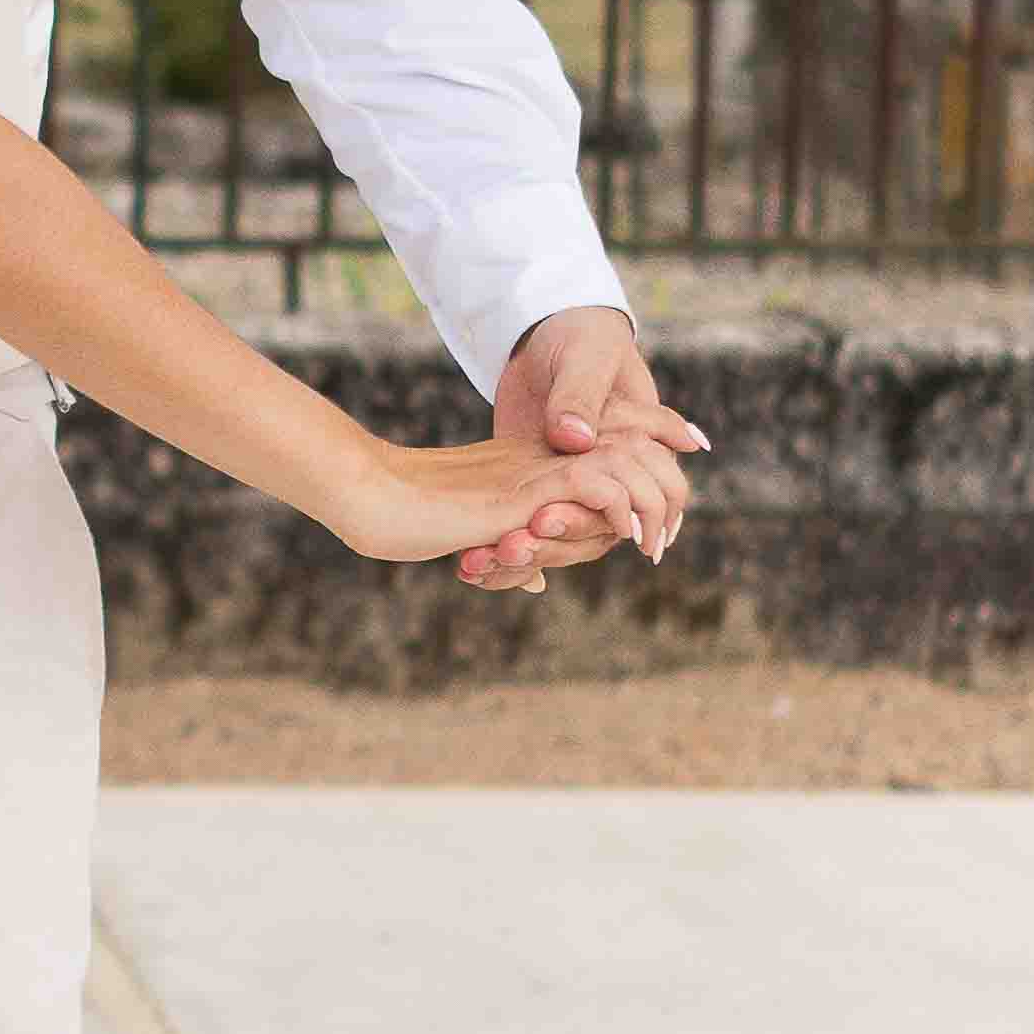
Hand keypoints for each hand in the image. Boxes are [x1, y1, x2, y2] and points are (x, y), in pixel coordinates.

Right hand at [344, 408, 695, 581]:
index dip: (636, 476)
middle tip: (664, 535)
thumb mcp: (468, 534)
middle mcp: (538, 461)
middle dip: (657, 486)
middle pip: (624, 455)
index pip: (601, 462)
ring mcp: (534, 472)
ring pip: (622, 466)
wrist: (368, 495)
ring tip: (654, 543)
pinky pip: (596, 487)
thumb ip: (505, 545)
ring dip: (647, 502)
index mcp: (528, 467)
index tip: (653, 513)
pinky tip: (628, 534)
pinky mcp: (526, 491)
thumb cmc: (399, 516)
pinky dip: (620, 508)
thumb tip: (536, 579)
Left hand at [457, 305, 701, 594]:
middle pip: (608, 522)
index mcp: (641, 444)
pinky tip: (472, 562)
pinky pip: (530, 524)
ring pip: (569, 530)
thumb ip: (580, 396)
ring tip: (496, 553)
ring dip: (538, 547)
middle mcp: (611, 471)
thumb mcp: (584, 357)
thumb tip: (575, 440)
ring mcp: (573, 481)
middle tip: (526, 539)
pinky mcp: (536, 485)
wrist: (537, 335)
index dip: (646, 521)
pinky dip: (507, 543)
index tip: (619, 537)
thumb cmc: (579, 336)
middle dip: (571, 532)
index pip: (660, 493)